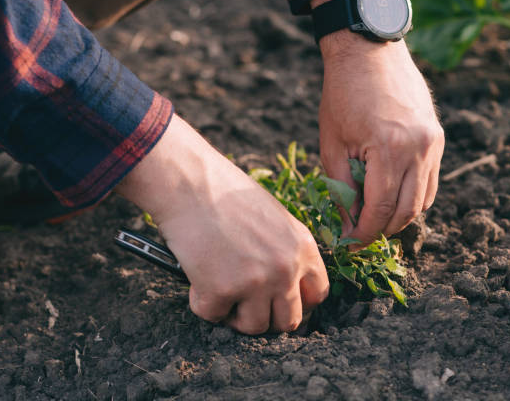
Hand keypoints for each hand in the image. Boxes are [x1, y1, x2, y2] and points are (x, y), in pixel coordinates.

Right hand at [116, 115, 328, 333]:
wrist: (191, 183)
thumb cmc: (227, 194)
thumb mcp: (275, 218)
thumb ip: (286, 251)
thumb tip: (284, 287)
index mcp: (303, 247)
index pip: (318, 294)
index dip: (299, 303)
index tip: (280, 302)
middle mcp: (285, 268)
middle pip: (289, 320)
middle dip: (268, 317)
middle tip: (247, 304)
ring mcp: (255, 283)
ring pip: (254, 326)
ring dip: (235, 315)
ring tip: (220, 288)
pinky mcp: (221, 291)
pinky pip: (213, 316)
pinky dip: (202, 303)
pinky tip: (197, 278)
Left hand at [315, 23, 444, 246]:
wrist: (369, 53)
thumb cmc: (342, 95)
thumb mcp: (332, 145)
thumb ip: (341, 189)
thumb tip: (348, 226)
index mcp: (390, 150)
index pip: (380, 210)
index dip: (365, 234)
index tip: (351, 245)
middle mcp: (420, 149)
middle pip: (406, 211)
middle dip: (382, 230)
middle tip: (360, 236)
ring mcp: (433, 143)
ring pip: (423, 201)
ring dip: (399, 217)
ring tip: (374, 219)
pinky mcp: (438, 138)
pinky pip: (430, 182)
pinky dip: (412, 197)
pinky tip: (392, 197)